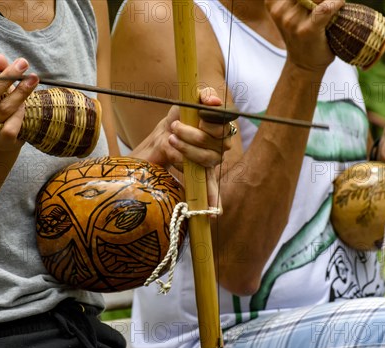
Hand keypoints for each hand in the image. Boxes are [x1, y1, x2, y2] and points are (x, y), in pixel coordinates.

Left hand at [131, 87, 232, 207]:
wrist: (164, 135)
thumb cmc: (179, 117)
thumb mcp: (187, 102)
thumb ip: (203, 97)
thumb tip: (213, 102)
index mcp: (219, 128)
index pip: (220, 127)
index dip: (205, 124)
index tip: (181, 120)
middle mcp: (220, 146)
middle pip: (212, 143)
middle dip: (191, 136)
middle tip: (174, 130)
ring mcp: (213, 162)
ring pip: (207, 159)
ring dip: (188, 152)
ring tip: (172, 142)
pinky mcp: (205, 176)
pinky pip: (213, 189)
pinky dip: (214, 200)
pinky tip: (214, 213)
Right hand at [266, 0, 343, 72]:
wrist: (303, 65)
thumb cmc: (301, 34)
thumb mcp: (290, 12)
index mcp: (273, 3)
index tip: (316, 0)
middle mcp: (280, 10)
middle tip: (323, 3)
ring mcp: (292, 21)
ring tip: (331, 4)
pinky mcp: (307, 30)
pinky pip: (326, 7)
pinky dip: (336, 3)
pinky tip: (340, 4)